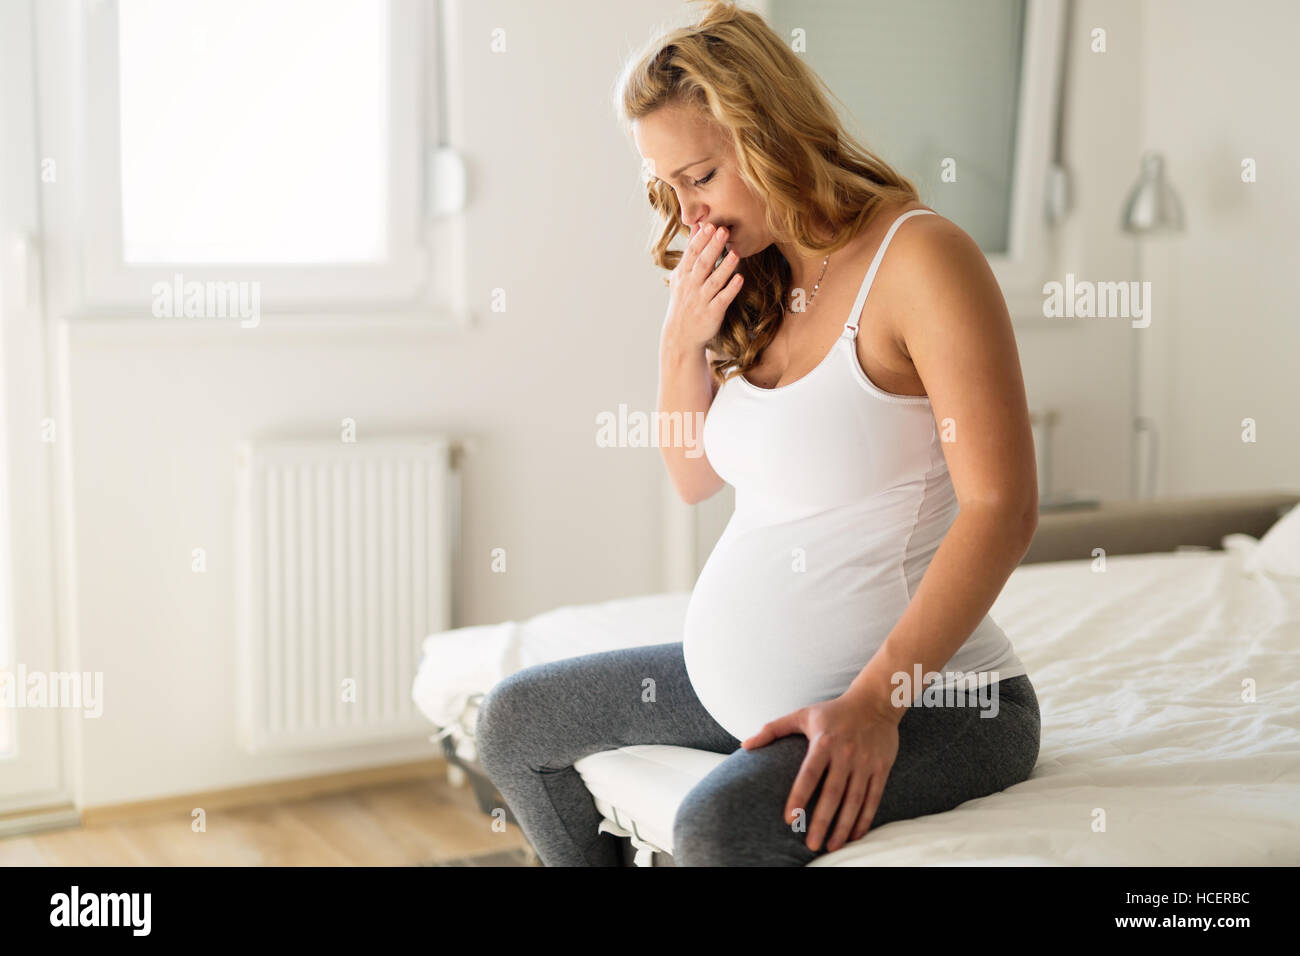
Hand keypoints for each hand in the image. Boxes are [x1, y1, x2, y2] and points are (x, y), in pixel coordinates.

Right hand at [662, 222, 742, 351]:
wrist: (680, 335)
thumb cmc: (684, 301)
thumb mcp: (682, 276)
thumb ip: (691, 251)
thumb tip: (697, 225)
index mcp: (683, 275)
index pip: (692, 254)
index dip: (701, 239)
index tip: (709, 225)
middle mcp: (691, 286)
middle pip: (703, 264)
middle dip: (713, 247)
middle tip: (723, 230)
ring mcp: (701, 300)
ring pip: (714, 281)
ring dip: (725, 267)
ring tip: (735, 253)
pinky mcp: (712, 313)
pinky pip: (722, 299)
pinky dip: (731, 289)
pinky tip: (740, 278)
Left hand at [742, 691, 901, 852]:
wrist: (875, 702)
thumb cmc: (833, 711)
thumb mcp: (802, 714)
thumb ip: (773, 729)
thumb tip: (745, 745)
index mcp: (824, 741)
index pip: (809, 774)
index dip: (799, 797)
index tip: (789, 819)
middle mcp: (846, 753)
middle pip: (833, 793)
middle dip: (822, 821)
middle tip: (811, 844)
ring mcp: (865, 762)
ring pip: (855, 800)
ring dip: (844, 826)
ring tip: (831, 845)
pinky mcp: (881, 768)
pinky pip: (873, 798)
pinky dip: (865, 819)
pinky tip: (855, 835)